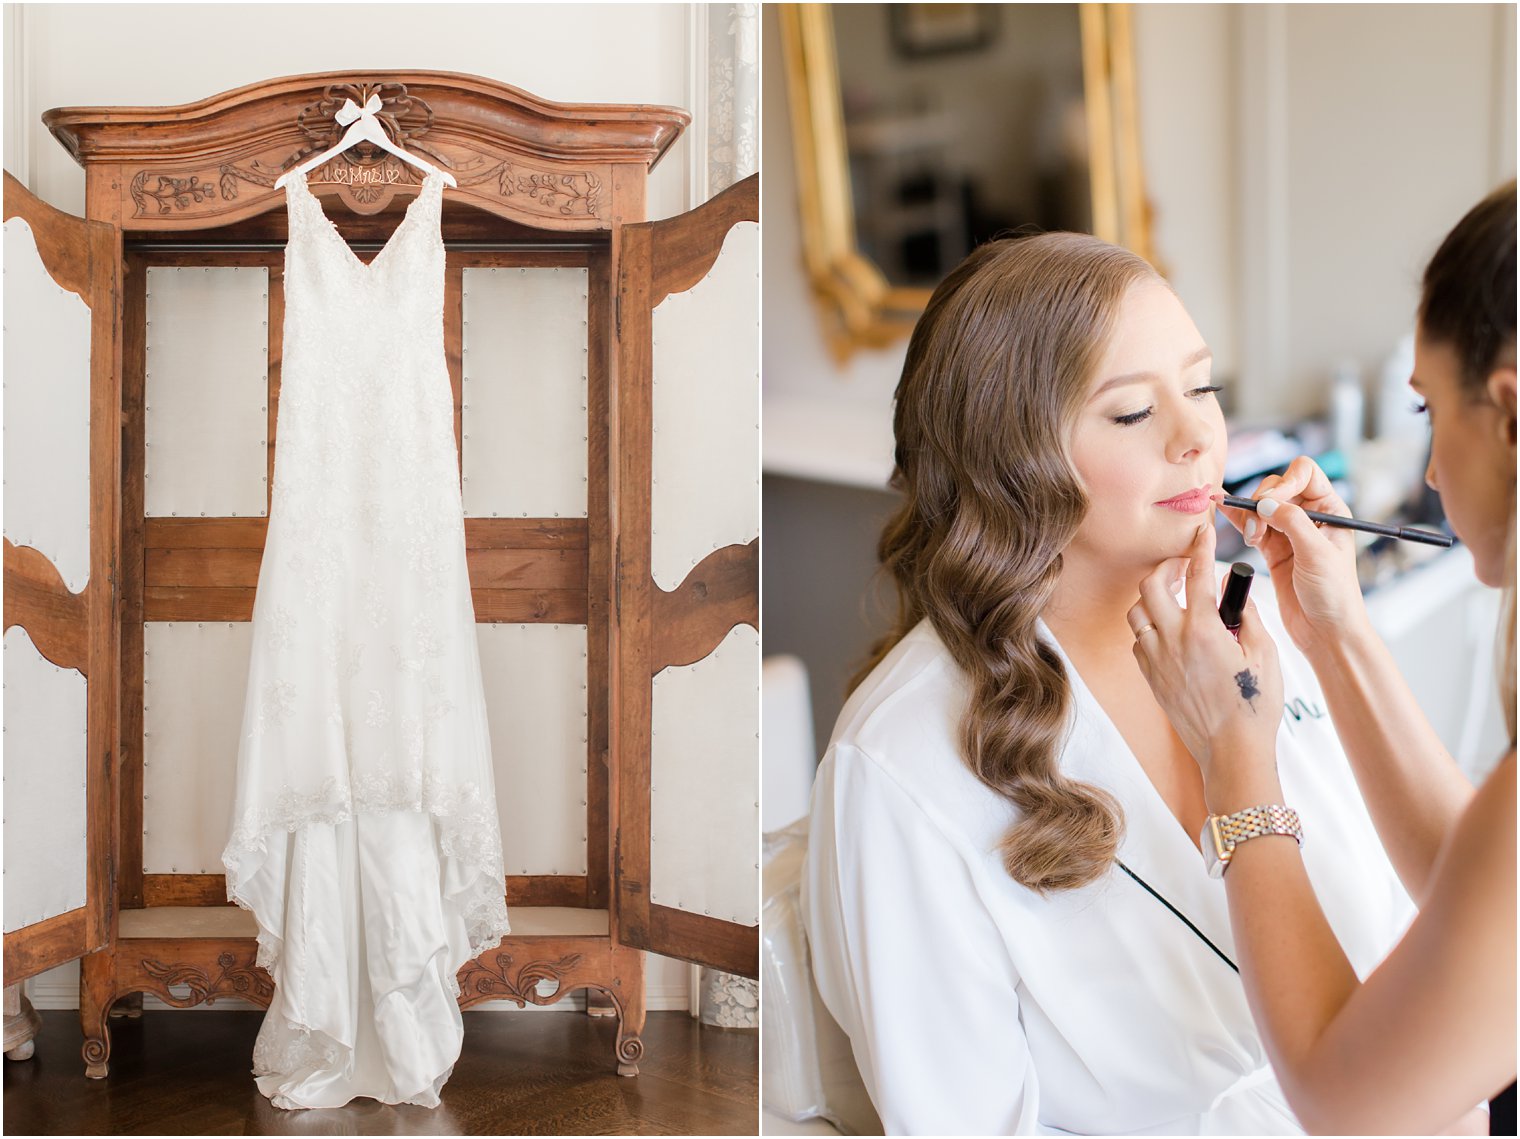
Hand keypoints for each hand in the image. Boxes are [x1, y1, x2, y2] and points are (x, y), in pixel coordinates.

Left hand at [1128, 520, 1283, 790]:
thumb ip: (1248, 615)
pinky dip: (1149, 629)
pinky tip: (1169, 631)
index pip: (1196, 574)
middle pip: (1151, 586)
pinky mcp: (1150, 678)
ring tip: (1174, 598)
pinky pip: (1138, 641)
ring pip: (1137, 613)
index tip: (1201, 530)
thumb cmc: (1254, 705)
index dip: (1199, 546)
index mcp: (1203, 631)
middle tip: (1182, 567)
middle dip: (1166, 568)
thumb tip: (1235, 590)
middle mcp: (1172, 641)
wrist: (1231, 751)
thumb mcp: (1265, 654)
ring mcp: (1156, 660)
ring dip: (1152, 599)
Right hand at [1218, 455, 1368, 653]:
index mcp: (1331, 511)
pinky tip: (1223, 510)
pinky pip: (1250, 526)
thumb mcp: (1317, 554)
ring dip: (1249, 517)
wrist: (1324, 631)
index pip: (1304, 474)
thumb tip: (1267, 502)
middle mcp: (1311, 517)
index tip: (1273, 503)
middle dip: (1262, 504)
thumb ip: (1292, 523)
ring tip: (1252, 540)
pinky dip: (1237, 519)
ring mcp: (1289, 533)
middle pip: (1277, 488)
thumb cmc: (1334, 595)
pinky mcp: (1272, 549)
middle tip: (1259, 529)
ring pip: (1260, 507)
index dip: (1285, 482)